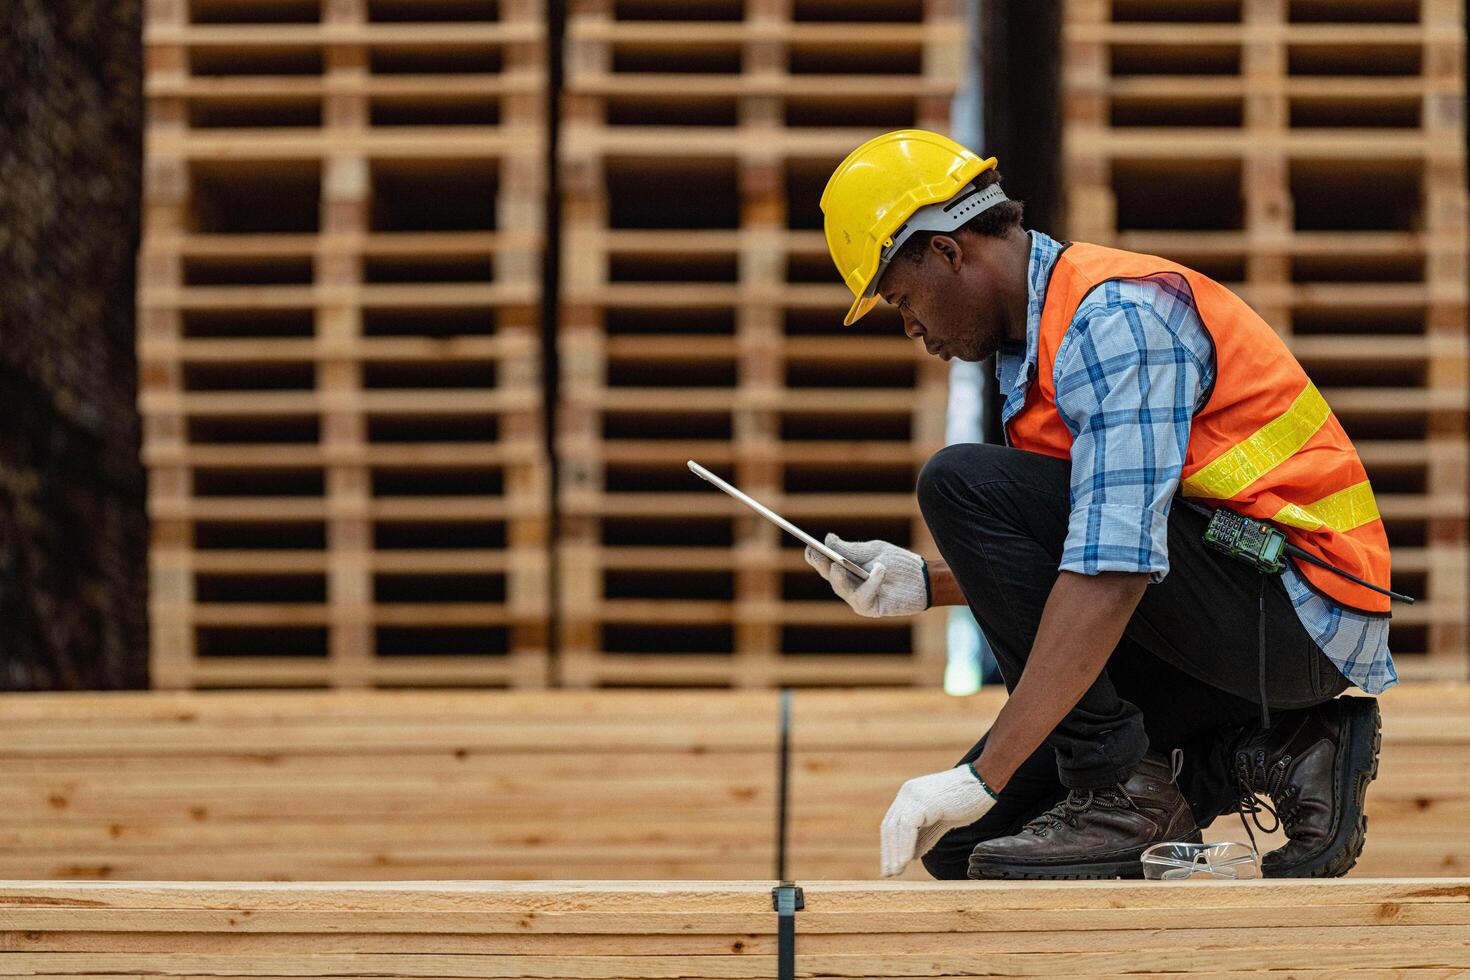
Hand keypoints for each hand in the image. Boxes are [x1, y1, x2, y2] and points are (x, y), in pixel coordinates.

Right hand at [804, 534, 928, 617]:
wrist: (922, 579)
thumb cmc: (898, 564)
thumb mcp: (874, 551)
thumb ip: (852, 549)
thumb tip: (828, 539)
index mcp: (846, 569)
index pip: (826, 564)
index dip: (816, 557)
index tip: (809, 547)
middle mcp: (849, 585)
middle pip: (830, 576)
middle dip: (822, 566)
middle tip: (817, 554)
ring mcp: (858, 598)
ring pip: (842, 589)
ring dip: (840, 577)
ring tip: (838, 564)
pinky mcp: (870, 608)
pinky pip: (864, 596)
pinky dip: (872, 582)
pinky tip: (880, 569)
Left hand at [880, 765, 997, 877]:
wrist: (984, 781)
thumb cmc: (967, 799)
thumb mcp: (943, 820)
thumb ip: (926, 835)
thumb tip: (913, 855)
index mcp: (910, 796)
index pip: (893, 824)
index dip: (890, 846)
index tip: (890, 866)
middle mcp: (907, 794)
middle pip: (890, 827)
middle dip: (888, 852)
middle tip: (888, 874)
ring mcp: (914, 796)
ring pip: (896, 828)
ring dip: (895, 852)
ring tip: (895, 872)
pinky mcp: (924, 802)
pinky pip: (908, 827)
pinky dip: (904, 846)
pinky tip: (905, 862)